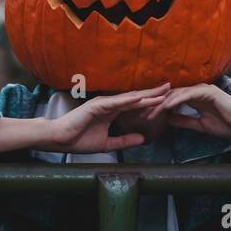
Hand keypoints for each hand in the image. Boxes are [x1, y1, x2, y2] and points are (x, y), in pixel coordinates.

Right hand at [40, 84, 170, 153]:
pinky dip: (128, 100)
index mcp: (112, 112)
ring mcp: (103, 104)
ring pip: (129, 99)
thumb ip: (124, 141)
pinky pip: (115, 103)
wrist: (59, 140)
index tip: (167, 98)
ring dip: (145, 95)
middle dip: (153, 93)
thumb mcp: (108, 143)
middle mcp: (110, 105)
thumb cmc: (79, 140)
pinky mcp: (96, 106)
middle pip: (136, 98)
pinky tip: (140, 98)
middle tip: (171, 87)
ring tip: (162, 92)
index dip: (151, 101)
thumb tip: (142, 139)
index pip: (136, 105)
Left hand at [148, 84, 230, 137]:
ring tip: (149, 112)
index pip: (172, 101)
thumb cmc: (227, 124)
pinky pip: (188, 95)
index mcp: (195, 98)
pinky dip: (176, 101)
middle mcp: (196, 91)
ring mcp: (202, 90)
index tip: (145, 117)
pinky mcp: (208, 92)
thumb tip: (169, 120)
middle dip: (155, 105)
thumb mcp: (200, 125)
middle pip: (171, 96)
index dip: (158, 108)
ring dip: (162, 103)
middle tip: (140, 114)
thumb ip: (185, 121)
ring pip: (177, 94)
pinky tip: (166, 107)